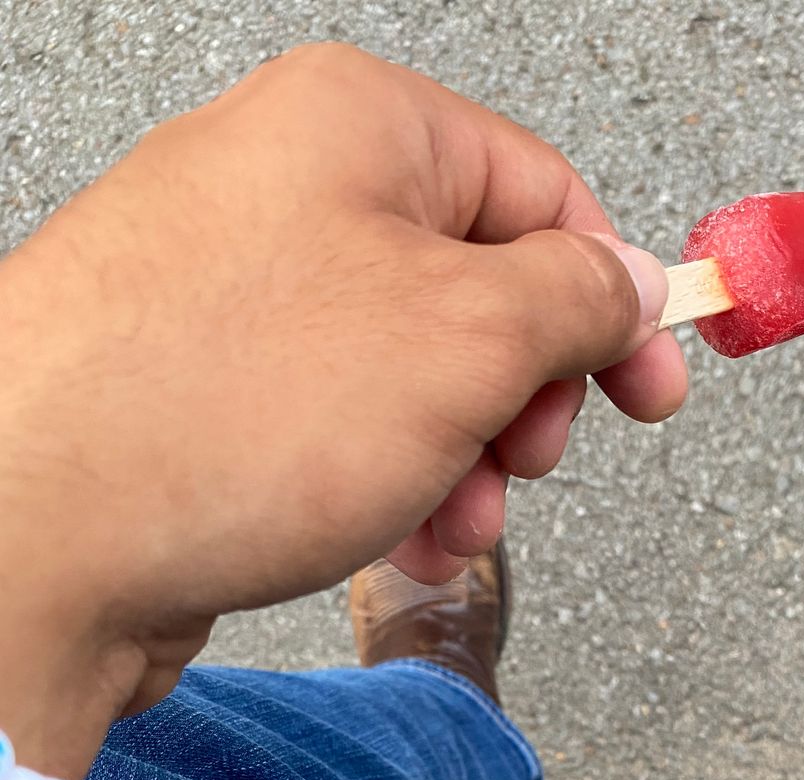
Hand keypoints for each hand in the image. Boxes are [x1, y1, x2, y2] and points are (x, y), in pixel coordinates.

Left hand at [0, 43, 686, 743]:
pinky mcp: (199, 385)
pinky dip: (381, 482)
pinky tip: (383, 538)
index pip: (542, 192)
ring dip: (456, 461)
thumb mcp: (467, 340)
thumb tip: (631, 286)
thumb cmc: (230, 412)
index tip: (649, 393)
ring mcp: (234, 291)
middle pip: (475, 287)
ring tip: (441, 525)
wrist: (31, 536)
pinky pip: (333, 421)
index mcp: (357, 125)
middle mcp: (287, 188)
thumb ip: (577, 301)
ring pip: (407, 372)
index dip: (613, 298)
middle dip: (519, 400)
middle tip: (518, 465)